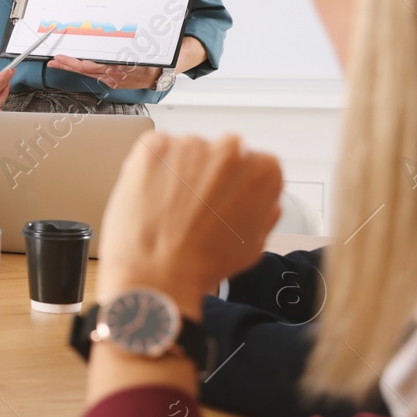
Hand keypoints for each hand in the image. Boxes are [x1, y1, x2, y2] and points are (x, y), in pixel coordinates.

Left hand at [45, 55, 160, 88]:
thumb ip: (125, 53)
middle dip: (66, 65)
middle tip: (52, 61)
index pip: (87, 66)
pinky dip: (84, 70)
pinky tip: (75, 66)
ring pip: (87, 74)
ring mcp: (112, 80)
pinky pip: (95, 76)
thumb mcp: (141, 52)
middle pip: (84, 70)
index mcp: (116, 68)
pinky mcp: (113, 82)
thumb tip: (109, 52)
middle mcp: (112, 76)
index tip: (60, 57)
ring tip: (58, 63)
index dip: (72, 62)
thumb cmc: (153, 59)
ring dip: (72, 67)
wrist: (163, 74)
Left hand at [97, 133, 282, 309]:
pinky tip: (152, 197)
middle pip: (219, 153)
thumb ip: (264, 210)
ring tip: (169, 207)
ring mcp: (190, 145)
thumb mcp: (256, 243)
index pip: (253, 162)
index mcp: (263, 169)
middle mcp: (230, 149)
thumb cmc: (205, 263)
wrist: (158, 271)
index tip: (223, 198)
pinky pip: (155, 151)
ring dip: (179, 170)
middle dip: (208, 174)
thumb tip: (264, 197)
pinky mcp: (154, 147)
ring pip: (186, 152)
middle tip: (194, 206)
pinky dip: (152, 169)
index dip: (235, 184)